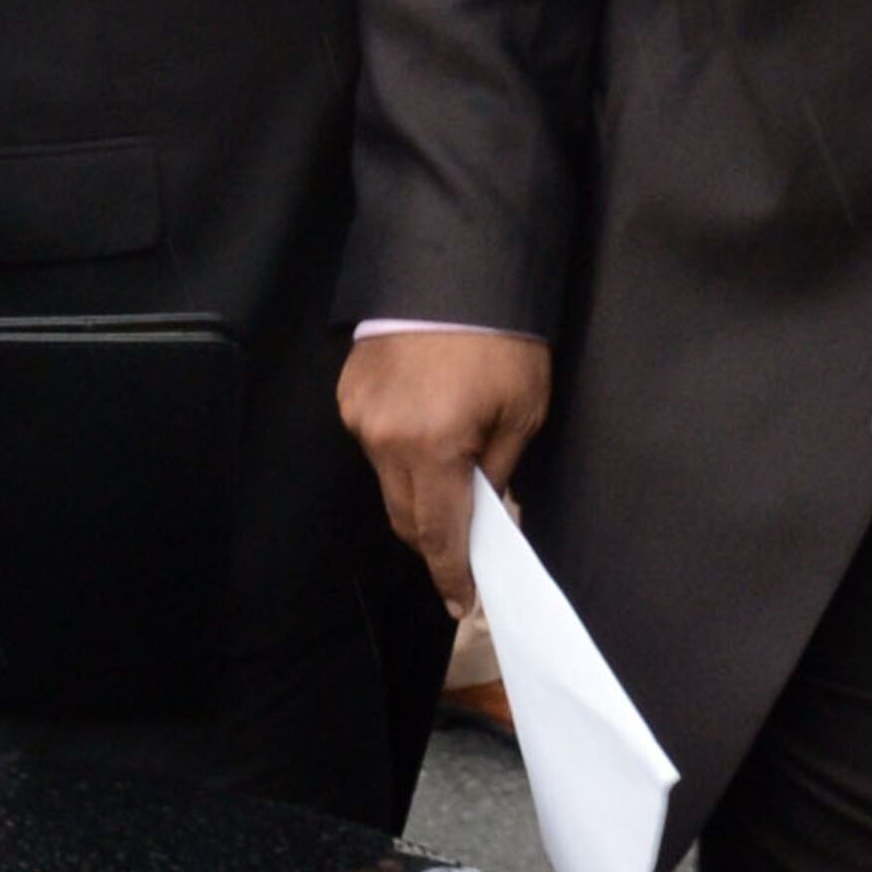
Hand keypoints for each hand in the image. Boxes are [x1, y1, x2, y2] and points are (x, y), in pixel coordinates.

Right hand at [338, 328, 552, 613]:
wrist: (457, 266)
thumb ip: (499, 467)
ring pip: (387, 480)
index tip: (460, 605)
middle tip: (463, 547)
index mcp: (433, 450)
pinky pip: (374, 441)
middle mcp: (384, 442)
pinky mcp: (348, 394)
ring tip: (451, 469)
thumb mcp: (523, 409)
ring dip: (416, 489)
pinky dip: (399, 447)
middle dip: (434, 538)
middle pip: (405, 516)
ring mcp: (359, 418)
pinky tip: (426, 423)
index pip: (439, 534)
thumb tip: (485, 504)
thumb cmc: (504, 338)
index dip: (451, 574)